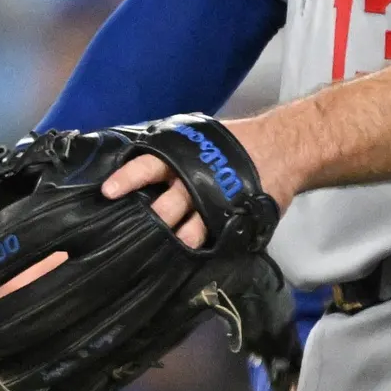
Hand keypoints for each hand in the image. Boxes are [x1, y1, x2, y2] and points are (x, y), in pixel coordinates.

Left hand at [98, 114, 294, 241]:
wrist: (282, 148)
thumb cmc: (231, 142)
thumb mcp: (199, 137)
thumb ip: (172, 150)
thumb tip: (134, 162)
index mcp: (182, 155)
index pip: (149, 165)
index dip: (128, 178)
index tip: (108, 192)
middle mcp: (194, 179)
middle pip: (166, 205)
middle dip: (153, 219)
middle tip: (138, 231)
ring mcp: (215, 202)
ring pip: (190, 228)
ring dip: (179, 238)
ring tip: (174, 247)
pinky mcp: (234, 219)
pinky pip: (215, 238)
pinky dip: (204, 246)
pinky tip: (196, 253)